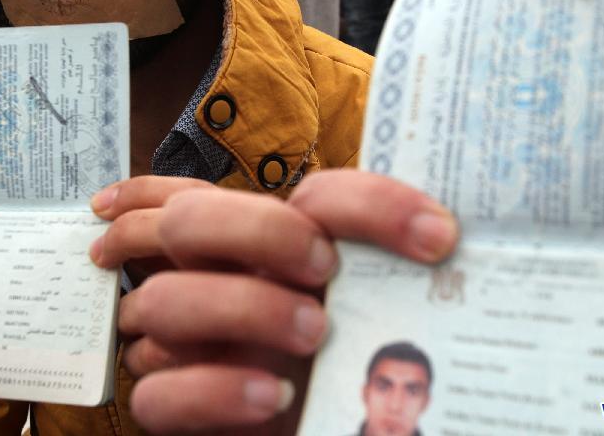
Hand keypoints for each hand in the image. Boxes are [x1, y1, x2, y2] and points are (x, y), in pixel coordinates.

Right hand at [89, 170, 458, 433]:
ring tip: (313, 334)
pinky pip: (158, 393)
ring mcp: (183, 343)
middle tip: (326, 265)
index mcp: (271, 244)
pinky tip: (273, 396)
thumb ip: (389, 271)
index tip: (434, 234)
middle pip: (188, 219)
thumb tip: (446, 243)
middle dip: (258, 231)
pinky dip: (215, 389)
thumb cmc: (341, 374)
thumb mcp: (368, 313)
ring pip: (163, 300)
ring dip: (243, 306)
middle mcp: (216, 279)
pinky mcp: (171, 407)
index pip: (301, 192)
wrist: (319, 429)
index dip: (366, 200)